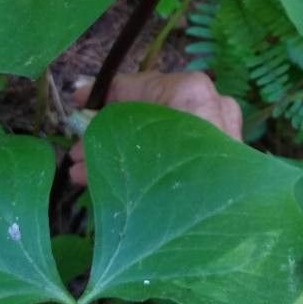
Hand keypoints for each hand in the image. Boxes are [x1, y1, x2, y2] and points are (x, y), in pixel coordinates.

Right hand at [69, 71, 242, 185]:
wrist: (226, 219)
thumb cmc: (176, 172)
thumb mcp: (132, 141)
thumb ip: (109, 125)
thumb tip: (87, 122)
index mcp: (189, 89)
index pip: (135, 84)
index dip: (99, 93)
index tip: (76, 101)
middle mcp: (208, 104)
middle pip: (145, 113)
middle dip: (106, 134)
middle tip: (77, 152)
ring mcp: (218, 133)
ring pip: (158, 137)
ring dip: (120, 153)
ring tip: (82, 174)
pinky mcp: (221, 162)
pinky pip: (176, 153)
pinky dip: (147, 164)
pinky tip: (111, 183)